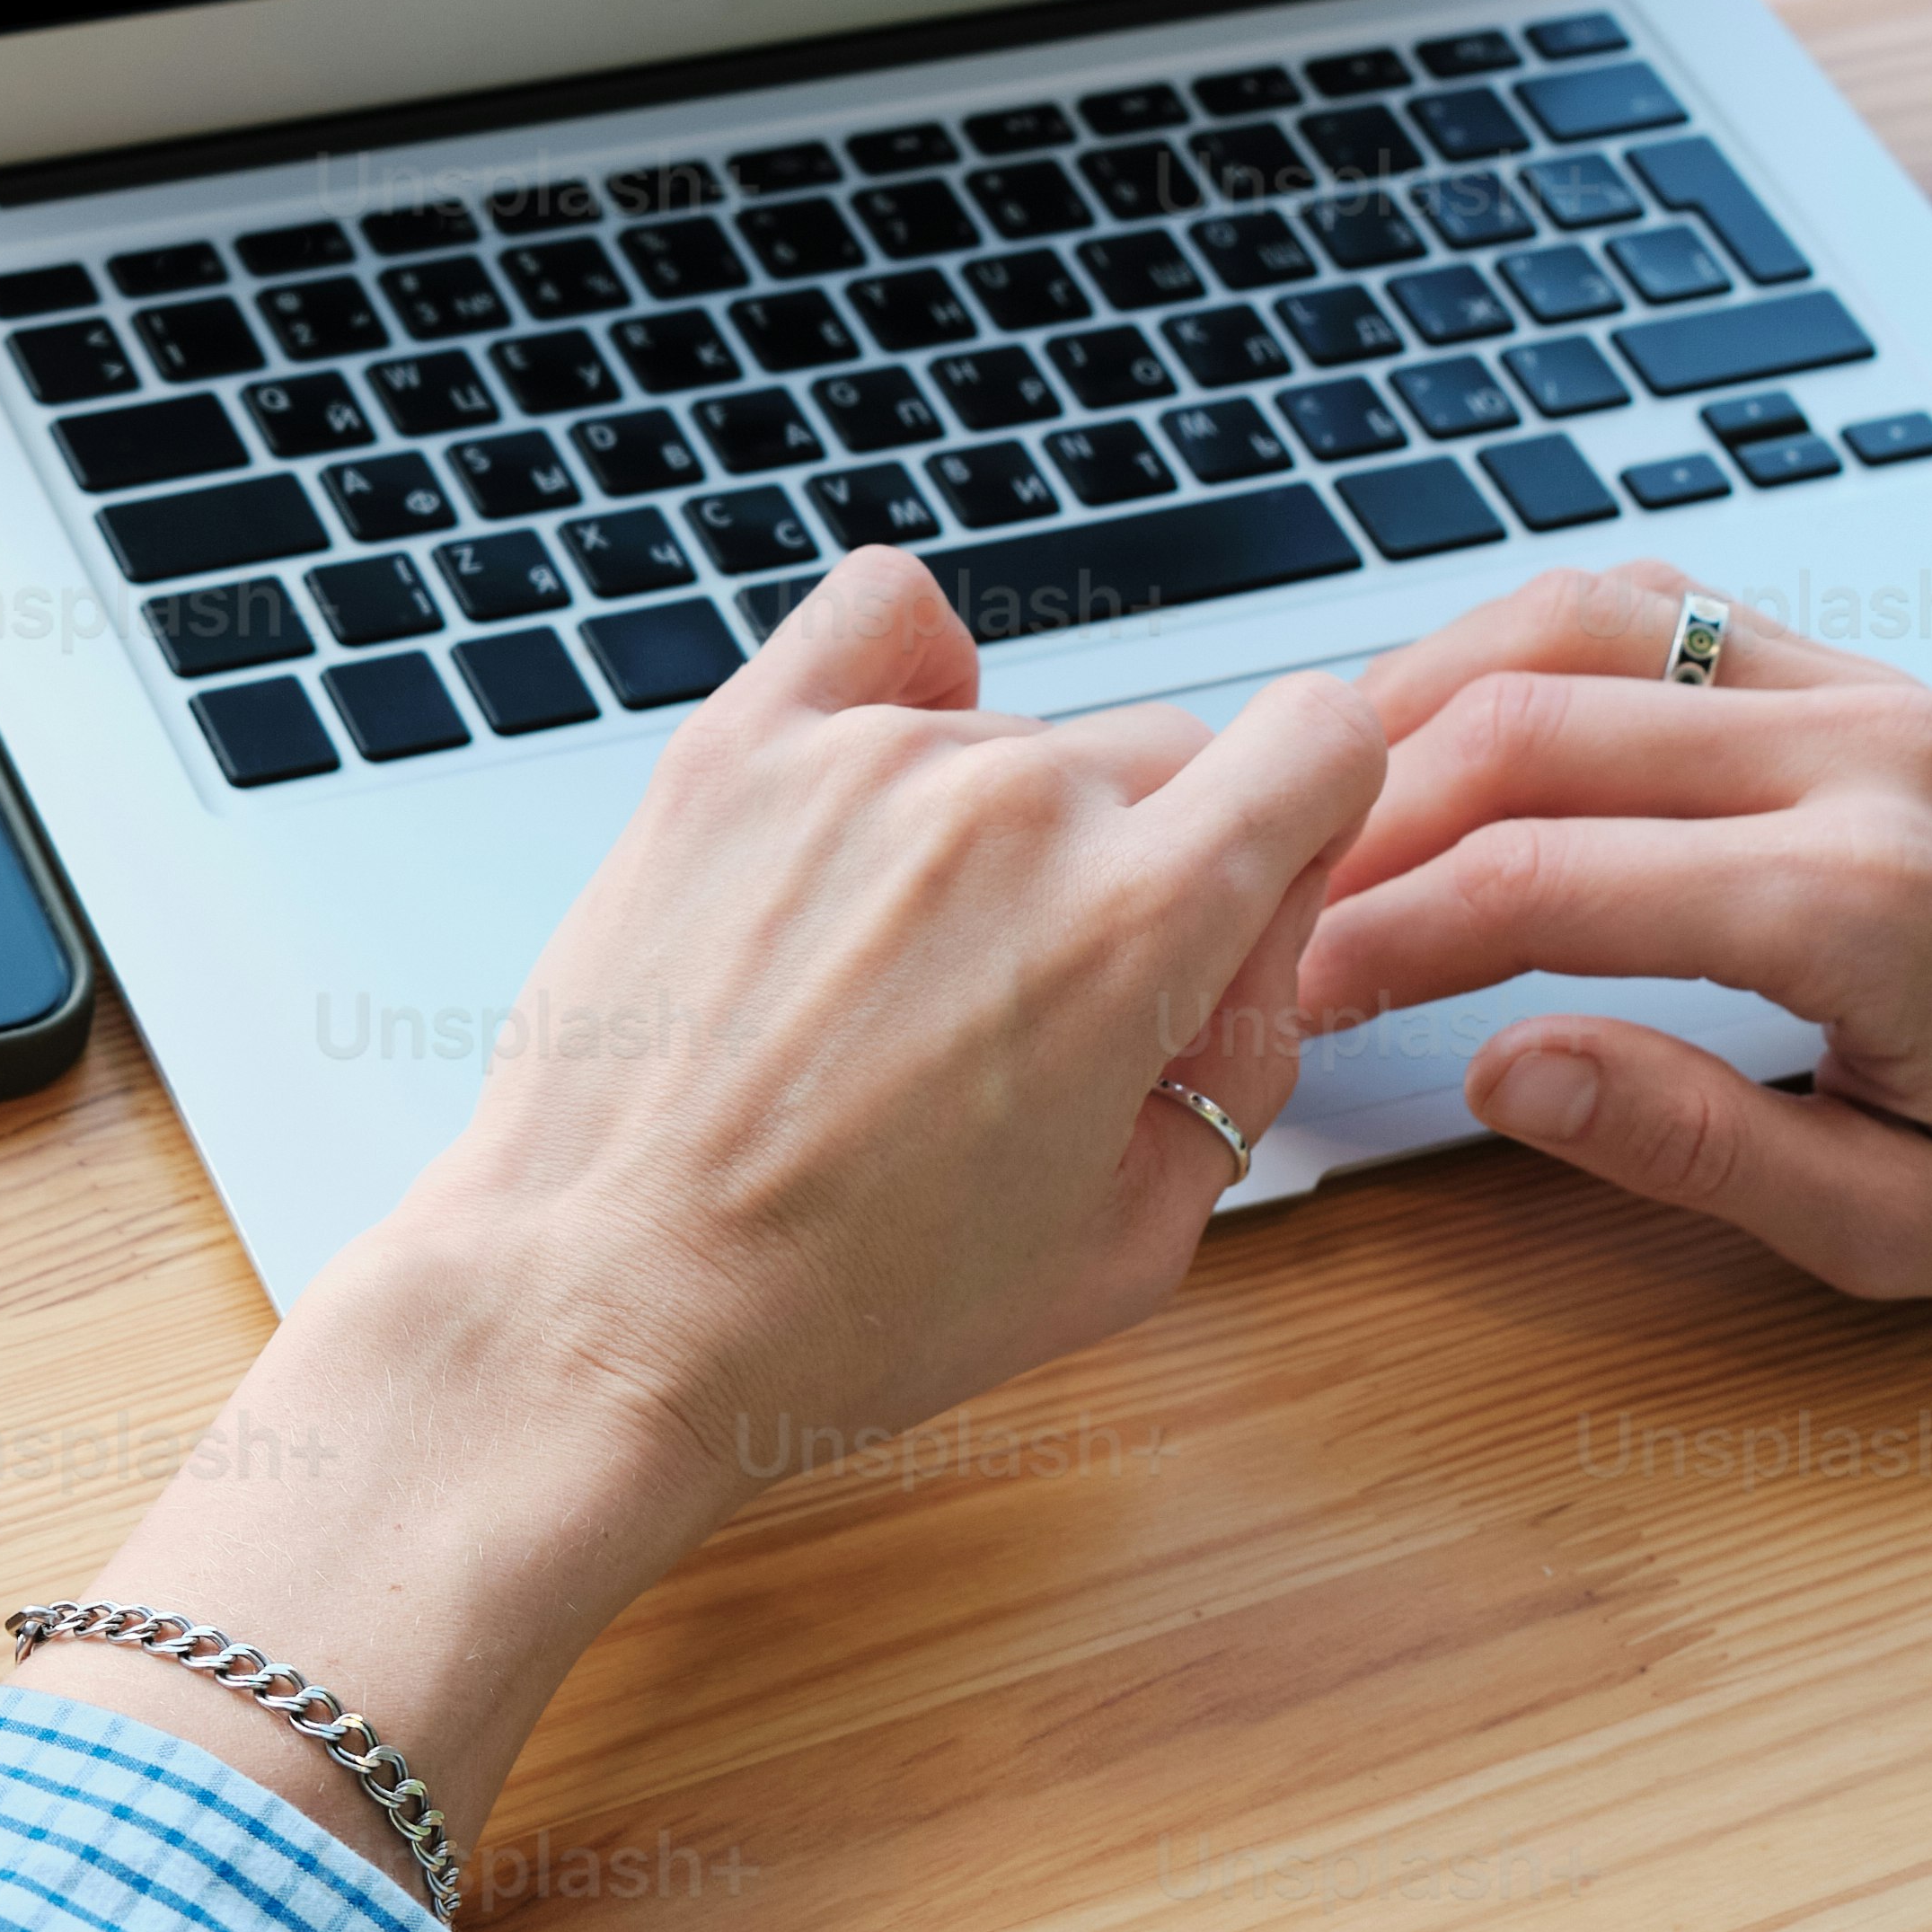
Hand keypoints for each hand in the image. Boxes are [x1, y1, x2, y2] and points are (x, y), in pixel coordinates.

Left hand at [17, 555, 1379, 1887]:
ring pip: (1016, 732)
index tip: (1235, 914)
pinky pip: (882, 620)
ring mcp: (862, 759)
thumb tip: (1259, 940)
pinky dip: (907, 677)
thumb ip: (1245, 1062)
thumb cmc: (843, 1310)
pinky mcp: (735, 751)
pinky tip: (880, 789)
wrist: (606, 1311)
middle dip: (1144, 867)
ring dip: (998, 827)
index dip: (1300, 834)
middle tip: (1044, 1014)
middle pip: (1165, 757)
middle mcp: (1011, 804)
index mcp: (1140, 919)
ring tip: (901, 978)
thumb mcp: (1132, 1244)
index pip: (1325, 741)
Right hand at [1294, 558, 1931, 1313]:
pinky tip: (1465, 723)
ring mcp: (1879, 700)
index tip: (1291, 991)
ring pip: (1588, 622)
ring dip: (1429, 691)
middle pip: (1530, 723)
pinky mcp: (1886, 686)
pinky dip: (1534, 647)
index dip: (1379, 933)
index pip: (1538, 883)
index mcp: (1861, 909)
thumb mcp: (1917, 1229)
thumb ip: (1700, 1145)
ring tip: (1333, 796)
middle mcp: (1863, 764)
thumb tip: (1505, 1074)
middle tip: (1269, 899)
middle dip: (1365, 810)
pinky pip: (1673, 610)